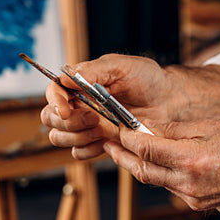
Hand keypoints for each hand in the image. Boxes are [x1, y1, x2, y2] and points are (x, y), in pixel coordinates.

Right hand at [40, 53, 175, 159]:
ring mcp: (87, 125)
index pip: (53, 92)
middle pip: (50, 118)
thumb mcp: (121, 66)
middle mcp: (79, 104)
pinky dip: (87, 150)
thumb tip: (66, 77)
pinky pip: (78, 153)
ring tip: (101, 129)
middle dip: (68, 122)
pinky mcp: (98, 142)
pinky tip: (104, 142)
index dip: (55, 101)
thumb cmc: (147, 80)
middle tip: (93, 118)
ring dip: (76, 136)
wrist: (169, 102)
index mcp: (80, 84)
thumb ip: (93, 71)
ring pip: (59, 137)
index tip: (66, 109)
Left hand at [103, 117, 219, 210]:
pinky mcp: (198, 204)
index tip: (119, 127)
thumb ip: (175, 129)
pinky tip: (157, 162)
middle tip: (108, 143)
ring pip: (155, 180)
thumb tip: (148, 128)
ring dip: (139, 165)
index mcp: (192, 160)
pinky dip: (160, 174)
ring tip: (126, 150)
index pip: (146, 149)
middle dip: (122, 156)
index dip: (128, 138)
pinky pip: (170, 187)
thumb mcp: (211, 126)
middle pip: (143, 170)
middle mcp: (189, 184)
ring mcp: (192, 198)